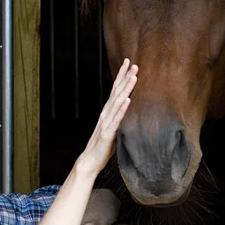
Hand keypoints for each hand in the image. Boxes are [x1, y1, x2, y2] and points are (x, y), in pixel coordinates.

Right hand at [79, 59, 137, 175]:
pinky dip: (122, 109)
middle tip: (134, 64)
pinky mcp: (108, 134)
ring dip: (126, 89)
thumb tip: (131, 108)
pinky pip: (116, 120)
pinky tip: (128, 100)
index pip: (116, 90)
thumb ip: (120, 117)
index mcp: (108, 112)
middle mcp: (106, 114)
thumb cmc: (103, 146)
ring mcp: (106, 123)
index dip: (122, 75)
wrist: (90, 161)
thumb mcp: (114, 128)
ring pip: (117, 103)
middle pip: (117, 92)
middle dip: (125, 77)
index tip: (128, 62)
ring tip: (134, 77)